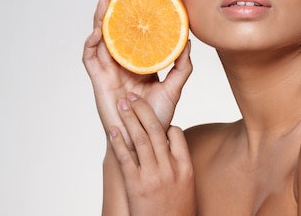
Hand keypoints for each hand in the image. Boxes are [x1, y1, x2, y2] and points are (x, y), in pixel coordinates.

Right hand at [82, 0, 191, 146]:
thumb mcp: (174, 88)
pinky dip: (92, 43)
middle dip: (112, 11)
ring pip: (100, 39)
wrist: (144, 140)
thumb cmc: (157, 118)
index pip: (133, 35)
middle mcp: (122, 64)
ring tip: (105, 1)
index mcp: (138, 63)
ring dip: (99, 19)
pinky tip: (98, 31)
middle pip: (113, 32)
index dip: (132, 17)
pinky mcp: (98, 81)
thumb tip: (188, 42)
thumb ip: (182, 67)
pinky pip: (91, 58)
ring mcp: (108, 71)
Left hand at [110, 93, 195, 215]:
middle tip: (133, 97)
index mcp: (185, 167)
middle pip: (156, 131)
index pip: (176, 134)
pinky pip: (126, 158)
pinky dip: (119, 141)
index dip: (165, 124)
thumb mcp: (186, 186)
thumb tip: (170, 146)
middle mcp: (169, 168)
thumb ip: (180, 164)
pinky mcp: (136, 185)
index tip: (157, 120)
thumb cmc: (177, 213)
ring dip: (130, 119)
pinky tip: (113, 129)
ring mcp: (152, 176)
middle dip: (143, 110)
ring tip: (122, 105)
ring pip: (141, 139)